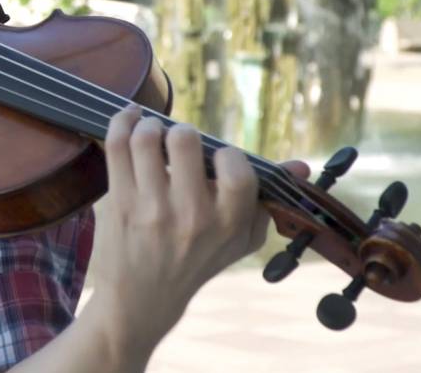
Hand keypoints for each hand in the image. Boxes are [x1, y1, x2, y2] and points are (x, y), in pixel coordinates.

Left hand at [83, 105, 309, 366]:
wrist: (142, 299)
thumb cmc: (198, 260)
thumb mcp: (240, 238)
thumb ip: (268, 199)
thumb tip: (303, 165)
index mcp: (227, 222)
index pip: (236, 166)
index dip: (226, 153)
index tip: (216, 159)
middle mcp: (190, 215)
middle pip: (185, 140)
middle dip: (181, 132)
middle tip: (178, 143)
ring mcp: (151, 208)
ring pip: (147, 138)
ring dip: (149, 126)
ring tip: (152, 134)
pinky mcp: (119, 203)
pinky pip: (117, 146)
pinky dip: (122, 122)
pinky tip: (130, 120)